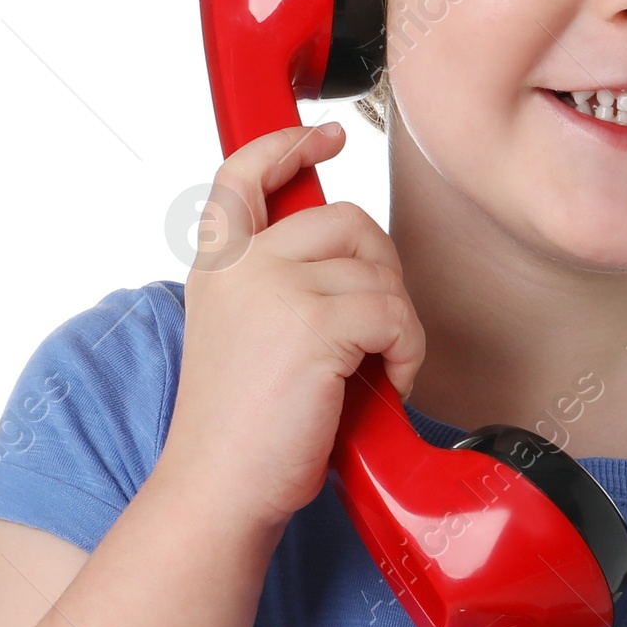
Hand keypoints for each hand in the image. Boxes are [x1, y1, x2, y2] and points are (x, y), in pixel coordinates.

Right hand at [158, 120, 424, 531]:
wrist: (219, 490)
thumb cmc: (240, 434)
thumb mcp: (242, 337)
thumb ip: (275, 288)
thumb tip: (348, 262)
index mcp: (218, 266)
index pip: (244, 172)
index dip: (288, 145)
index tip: (327, 137)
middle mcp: (242, 265)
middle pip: (346, 218)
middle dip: (381, 269)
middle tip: (377, 327)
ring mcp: (277, 288)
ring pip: (379, 271)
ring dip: (398, 324)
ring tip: (377, 371)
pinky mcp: (316, 324)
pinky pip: (396, 313)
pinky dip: (408, 352)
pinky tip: (385, 386)